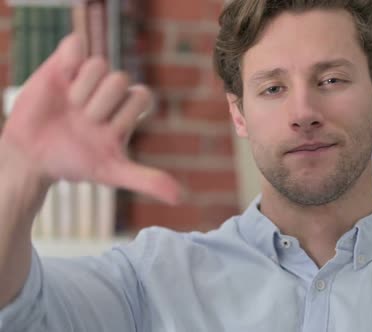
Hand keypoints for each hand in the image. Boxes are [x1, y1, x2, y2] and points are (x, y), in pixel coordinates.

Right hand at [0, 34, 182, 204]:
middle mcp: (110, 92)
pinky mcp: (64, 63)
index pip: (143, 96)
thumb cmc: (75, 162)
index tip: (107, 131)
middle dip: (100, 105)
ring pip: (99, 65)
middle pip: (120, 81)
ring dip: (81, 90)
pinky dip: (69, 59)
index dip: (126, 113)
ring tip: (68, 107)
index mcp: (126, 111)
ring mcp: (87, 76)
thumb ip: (146, 179)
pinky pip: (76, 43)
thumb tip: (181, 198)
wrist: (31, 155)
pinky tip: (61, 79)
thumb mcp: (111, 172)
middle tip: (83, 121)